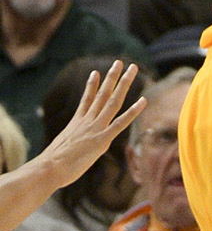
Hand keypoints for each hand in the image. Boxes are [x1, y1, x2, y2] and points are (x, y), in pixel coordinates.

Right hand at [38, 62, 145, 189]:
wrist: (50, 168)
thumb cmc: (52, 164)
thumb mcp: (61, 148)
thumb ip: (69, 144)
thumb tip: (66, 149)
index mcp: (77, 122)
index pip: (87, 99)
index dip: (92, 85)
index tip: (96, 72)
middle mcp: (87, 121)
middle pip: (102, 94)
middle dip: (112, 77)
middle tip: (119, 62)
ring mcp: (95, 128)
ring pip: (113, 101)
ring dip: (124, 84)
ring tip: (132, 69)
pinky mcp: (102, 140)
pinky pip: (121, 123)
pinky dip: (133, 112)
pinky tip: (143, 101)